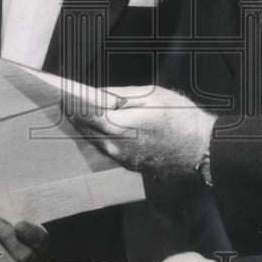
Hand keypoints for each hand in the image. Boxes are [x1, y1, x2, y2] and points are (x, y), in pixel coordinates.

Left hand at [68, 85, 215, 177]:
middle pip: (87, 130)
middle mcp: (116, 147)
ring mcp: (122, 160)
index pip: (86, 115)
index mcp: (121, 126)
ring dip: (85, 128)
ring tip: (75, 113)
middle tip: (62, 102)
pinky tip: (96, 128)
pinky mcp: (129, 166)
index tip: (60, 95)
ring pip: (95, 142)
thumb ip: (120, 96)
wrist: (201, 149)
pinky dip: (99, 138)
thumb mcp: (152, 95)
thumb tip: (97, 95)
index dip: (72, 105)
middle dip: (74, 115)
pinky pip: (107, 150)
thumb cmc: (179, 116)